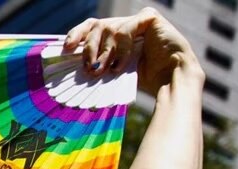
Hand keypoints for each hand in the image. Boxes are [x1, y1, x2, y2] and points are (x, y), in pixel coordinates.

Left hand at [64, 8, 199, 95]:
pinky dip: (121, 47)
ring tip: (103, 70)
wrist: (170, 82)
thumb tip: (71, 68)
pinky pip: (126, 27)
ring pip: (109, 27)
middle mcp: (124, 25)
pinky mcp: (150, 18)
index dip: (76, 35)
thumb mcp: (112, 71)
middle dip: (88, 47)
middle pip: (96, 25)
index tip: (67, 48)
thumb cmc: (142, 81)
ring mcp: (137, 20)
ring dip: (103, 52)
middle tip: (88, 67)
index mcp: (114, 37)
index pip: (90, 28)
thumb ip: (96, 63)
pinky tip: (120, 65)